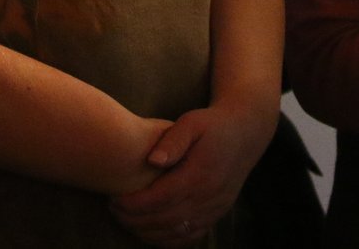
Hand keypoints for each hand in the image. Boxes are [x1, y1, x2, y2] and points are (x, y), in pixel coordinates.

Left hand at [108, 103, 273, 245]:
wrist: (245, 133)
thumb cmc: (212, 124)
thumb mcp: (192, 122)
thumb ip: (172, 140)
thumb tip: (152, 160)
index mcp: (199, 175)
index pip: (160, 198)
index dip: (134, 204)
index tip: (114, 200)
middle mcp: (208, 197)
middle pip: (165, 220)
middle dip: (134, 219)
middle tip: (113, 210)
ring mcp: (215, 209)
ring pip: (176, 233)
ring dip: (148, 232)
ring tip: (126, 220)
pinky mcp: (217, 214)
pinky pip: (191, 237)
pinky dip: (168, 239)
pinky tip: (150, 231)